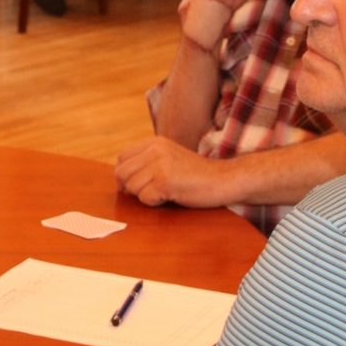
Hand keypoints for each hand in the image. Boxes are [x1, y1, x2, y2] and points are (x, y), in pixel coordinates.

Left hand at [114, 136, 233, 207]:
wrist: (224, 179)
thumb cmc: (196, 175)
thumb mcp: (170, 158)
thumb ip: (148, 162)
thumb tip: (121, 179)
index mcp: (155, 142)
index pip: (122, 157)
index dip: (122, 174)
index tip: (131, 185)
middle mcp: (155, 150)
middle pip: (121, 172)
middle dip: (129, 187)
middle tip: (148, 192)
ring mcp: (160, 164)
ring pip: (131, 187)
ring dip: (144, 196)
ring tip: (164, 193)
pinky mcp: (165, 181)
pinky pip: (144, 198)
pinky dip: (154, 203)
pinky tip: (170, 197)